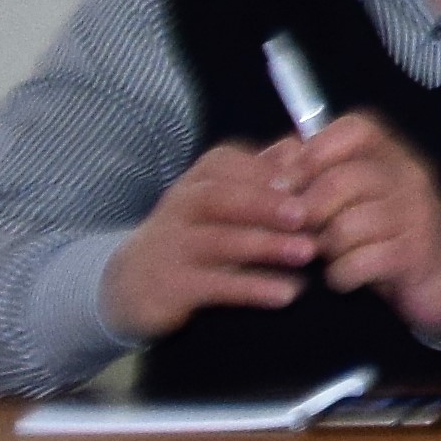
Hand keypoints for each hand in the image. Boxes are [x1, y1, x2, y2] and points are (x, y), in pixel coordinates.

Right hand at [103, 139, 319, 341]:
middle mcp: (178, 207)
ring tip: (307, 252)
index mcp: (197, 181)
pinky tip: (286, 293)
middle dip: (264, 204)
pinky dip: (251, 288)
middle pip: (218, 198)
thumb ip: (259, 176)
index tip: (309, 179)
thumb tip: (299, 147)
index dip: (266, 171)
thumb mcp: (222, 201)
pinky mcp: (169, 287)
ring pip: (216, 241)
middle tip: (307, 214)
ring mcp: (170, 247)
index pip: (225, 164)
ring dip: (265, 245)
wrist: (131, 284)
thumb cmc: (196, 235)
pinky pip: (212, 286)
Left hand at [279, 117, 440, 344]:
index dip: (314, 151)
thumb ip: (315, 175)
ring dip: (324, 249)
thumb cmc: (387, 237)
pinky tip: (344, 278)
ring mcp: (416, 214)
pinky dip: (340, 275)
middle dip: (306, 213)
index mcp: (391, 156)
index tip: (286, 184)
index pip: (355, 129)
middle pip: (340, 180)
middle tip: (298, 233)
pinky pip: (358, 261)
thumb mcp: (355, 200)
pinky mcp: (416, 253)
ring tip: (327, 257)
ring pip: (345, 225)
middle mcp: (408, 176)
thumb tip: (266, 159)